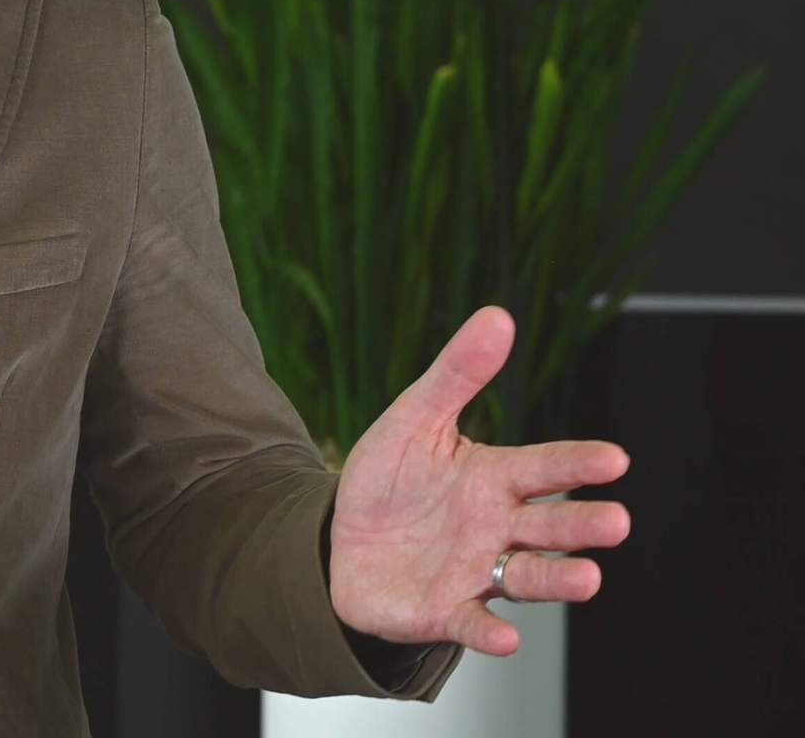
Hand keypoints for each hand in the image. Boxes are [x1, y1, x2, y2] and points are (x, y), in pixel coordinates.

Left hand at [329, 305, 631, 655]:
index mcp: (495, 478)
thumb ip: (456, 374)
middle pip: (549, 525)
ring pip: (529, 578)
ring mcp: (476, 572)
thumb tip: (497, 316)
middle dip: (582, 524)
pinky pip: (473, 623)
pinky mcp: (446, 611)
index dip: (577, 463)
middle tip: (616, 522)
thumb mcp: (413, 419)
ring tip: (588, 577)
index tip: (614, 458)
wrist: (338, 543)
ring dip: (558, 579)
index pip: (545, 467)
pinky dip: (489, 631)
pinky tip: (505, 638)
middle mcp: (498, 527)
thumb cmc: (388, 482)